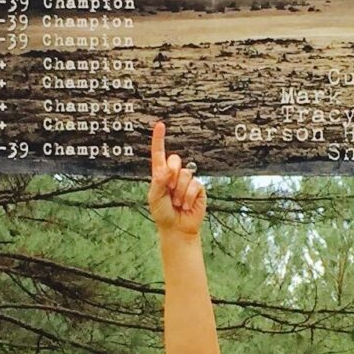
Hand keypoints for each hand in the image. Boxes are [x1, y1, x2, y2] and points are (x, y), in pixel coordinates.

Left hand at [148, 118, 205, 237]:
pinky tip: (186, 205)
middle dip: (171, 174)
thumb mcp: (154, 197)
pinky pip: (194, 184)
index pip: (159, 154)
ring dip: (179, 191)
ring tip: (177, 203)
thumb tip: (167, 168)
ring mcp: (187, 181)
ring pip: (185, 174)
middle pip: (175, 160)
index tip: (160, 125)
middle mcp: (174, 175)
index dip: (159, 139)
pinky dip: (188, 196)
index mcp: (160, 174)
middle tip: (169, 190)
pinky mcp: (198, 188)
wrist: (177, 228)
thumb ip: (159, 181)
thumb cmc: (163, 213)